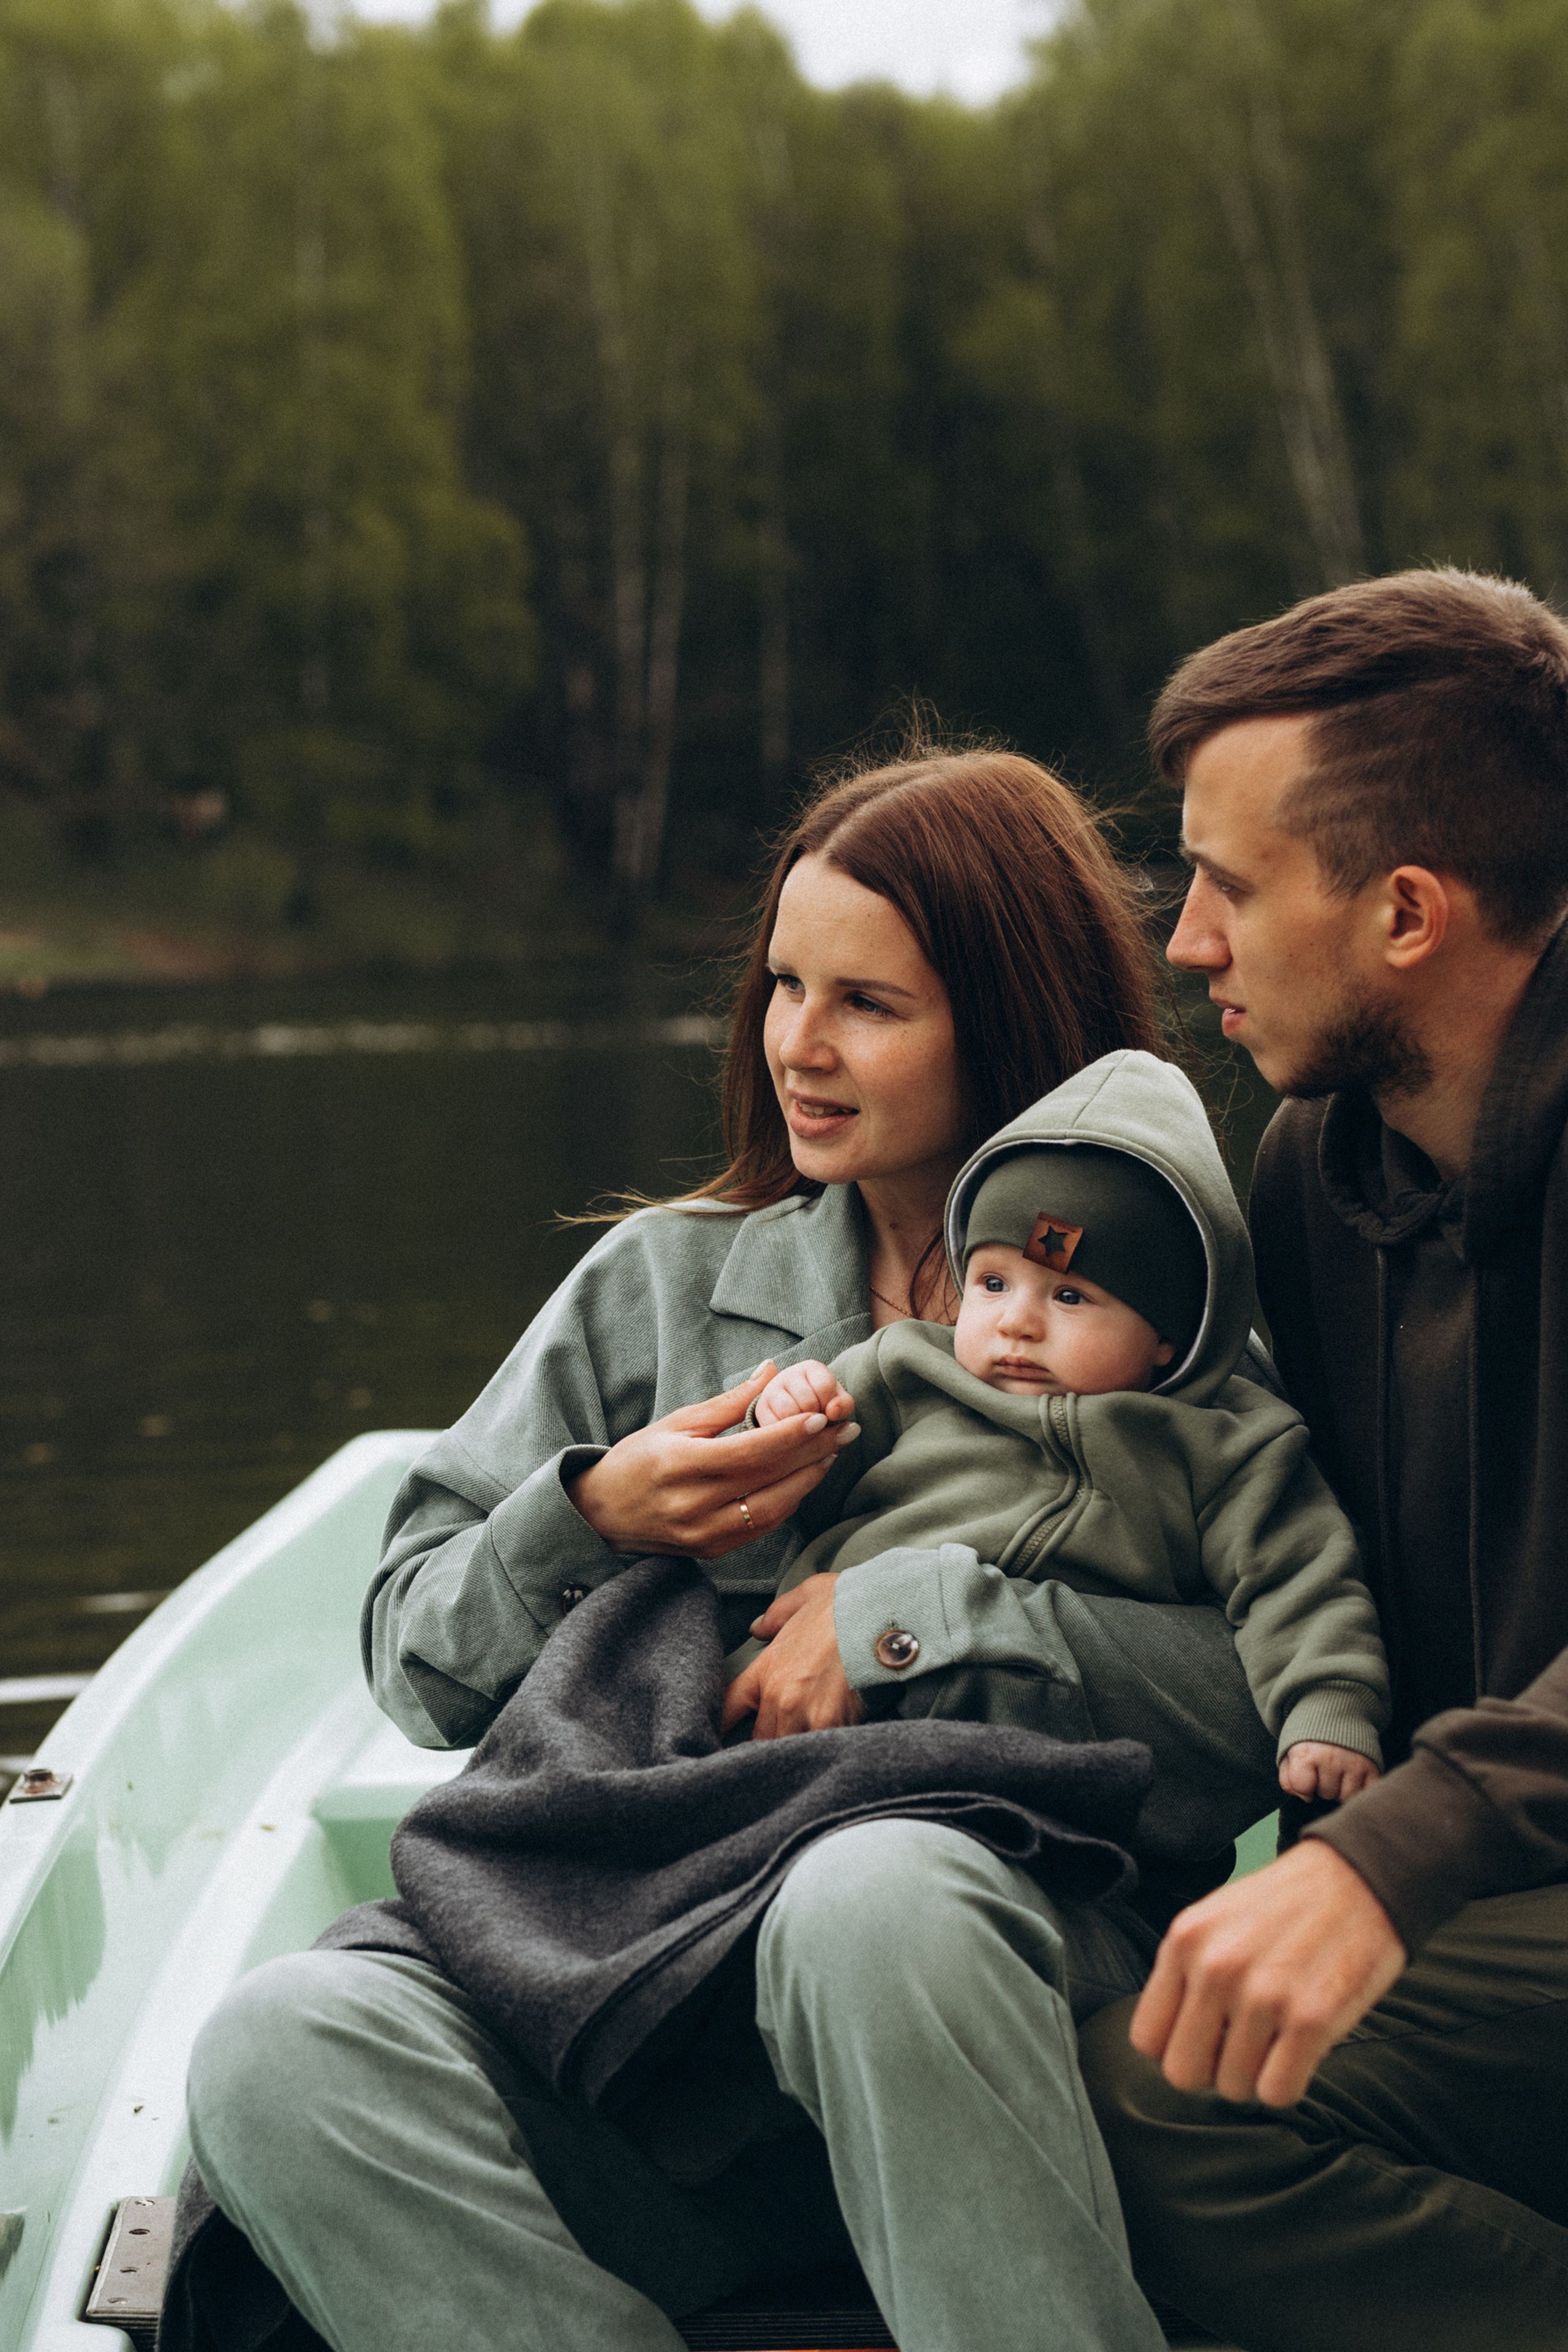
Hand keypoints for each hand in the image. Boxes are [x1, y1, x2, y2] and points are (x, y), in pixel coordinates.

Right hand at [567, 1365, 858, 1559]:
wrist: (601, 1515)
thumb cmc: (637, 1460)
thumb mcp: (674, 1423)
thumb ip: (726, 1403)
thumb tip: (770, 1371)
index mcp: (680, 1464)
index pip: (747, 1451)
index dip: (788, 1435)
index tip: (821, 1417)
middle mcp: (692, 1504)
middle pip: (766, 1478)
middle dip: (812, 1453)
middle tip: (846, 1430)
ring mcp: (703, 1533)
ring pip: (771, 1510)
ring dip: (807, 1481)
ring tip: (831, 1454)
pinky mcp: (711, 1551)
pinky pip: (761, 1528)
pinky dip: (787, 1504)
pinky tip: (804, 1481)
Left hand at [720, 1575, 865, 1738]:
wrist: (880, 1614)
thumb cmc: (846, 1604)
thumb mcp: (803, 1597)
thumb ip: (775, 1616)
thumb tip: (759, 1627)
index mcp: (767, 1668)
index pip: (727, 1707)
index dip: (721, 1726)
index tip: (720, 1737)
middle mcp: (779, 1697)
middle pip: (759, 1739)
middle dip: (768, 1742)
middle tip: (780, 1740)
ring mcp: (805, 1714)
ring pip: (788, 1750)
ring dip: (794, 1749)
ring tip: (804, 1753)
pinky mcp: (833, 1725)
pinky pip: (819, 1749)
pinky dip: (825, 1749)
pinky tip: (832, 1744)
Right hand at [755, 1359, 856, 1429]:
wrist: (802, 1425)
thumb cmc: (824, 1411)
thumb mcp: (839, 1405)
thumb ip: (842, 1406)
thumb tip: (833, 1411)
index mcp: (812, 1369)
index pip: (825, 1386)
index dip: (832, 1406)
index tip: (831, 1412)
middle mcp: (787, 1374)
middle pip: (807, 1402)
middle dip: (817, 1419)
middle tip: (816, 1422)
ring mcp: (770, 1391)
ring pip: (790, 1414)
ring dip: (802, 1429)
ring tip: (804, 1428)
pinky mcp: (759, 1411)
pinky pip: (775, 1427)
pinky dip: (786, 1437)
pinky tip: (791, 1434)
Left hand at [1129, 1839, 1406, 2107]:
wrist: (1359, 1879)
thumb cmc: (1285, 1908)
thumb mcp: (1215, 1922)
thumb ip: (1186, 1975)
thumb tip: (1171, 2046)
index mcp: (1184, 1940)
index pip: (1146, 2039)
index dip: (1176, 2048)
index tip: (1206, 2037)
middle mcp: (1216, 1968)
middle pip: (1183, 2073)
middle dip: (1212, 2070)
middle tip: (1242, 2045)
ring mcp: (1263, 1994)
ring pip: (1234, 2089)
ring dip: (1256, 2074)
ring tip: (1277, 2035)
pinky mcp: (1312, 2019)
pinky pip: (1277, 2094)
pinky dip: (1288, 2083)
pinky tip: (1300, 2048)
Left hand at [1279, 1742, 1381, 1800]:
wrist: (1336, 1712)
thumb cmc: (1309, 1736)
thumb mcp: (1289, 1751)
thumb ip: (1288, 1778)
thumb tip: (1306, 1798)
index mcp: (1306, 1752)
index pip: (1303, 1788)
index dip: (1303, 1785)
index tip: (1306, 1774)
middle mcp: (1331, 1757)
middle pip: (1325, 1793)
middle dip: (1322, 1784)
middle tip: (1324, 1766)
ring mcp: (1353, 1762)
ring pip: (1345, 1797)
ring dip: (1341, 1789)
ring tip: (1338, 1771)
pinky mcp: (1372, 1766)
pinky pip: (1365, 1792)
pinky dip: (1359, 1788)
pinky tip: (1352, 1775)